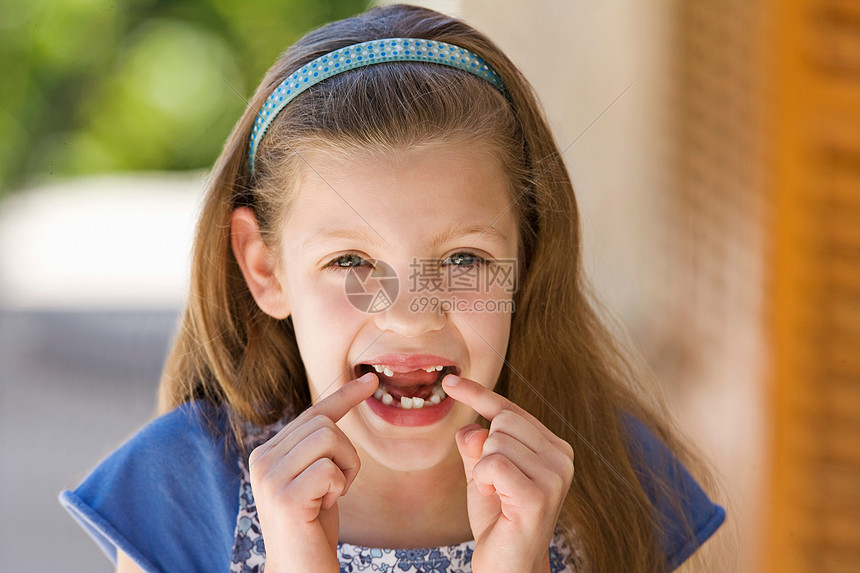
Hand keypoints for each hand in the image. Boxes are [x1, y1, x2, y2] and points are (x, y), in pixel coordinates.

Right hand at [247, 372, 377, 572]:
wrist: (300, 570)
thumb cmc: (313, 525)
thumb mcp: (315, 477)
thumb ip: (317, 445)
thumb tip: (341, 403)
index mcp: (267, 452)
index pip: (312, 414)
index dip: (344, 396)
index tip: (371, 380)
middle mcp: (261, 460)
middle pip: (325, 425)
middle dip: (346, 455)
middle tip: (335, 488)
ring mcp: (270, 478)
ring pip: (330, 439)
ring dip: (345, 469)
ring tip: (329, 496)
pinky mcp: (285, 497)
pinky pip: (331, 468)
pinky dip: (340, 487)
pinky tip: (324, 508)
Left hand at [442, 375, 574, 572]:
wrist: (509, 566)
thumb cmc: (498, 520)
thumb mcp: (482, 474)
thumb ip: (477, 445)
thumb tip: (471, 428)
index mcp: (553, 448)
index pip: (510, 410)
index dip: (478, 393)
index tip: (450, 380)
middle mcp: (561, 458)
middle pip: (502, 422)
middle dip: (484, 450)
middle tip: (494, 484)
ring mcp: (555, 476)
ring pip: (495, 442)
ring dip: (482, 470)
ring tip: (498, 496)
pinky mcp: (539, 495)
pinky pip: (492, 463)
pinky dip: (482, 480)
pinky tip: (496, 500)